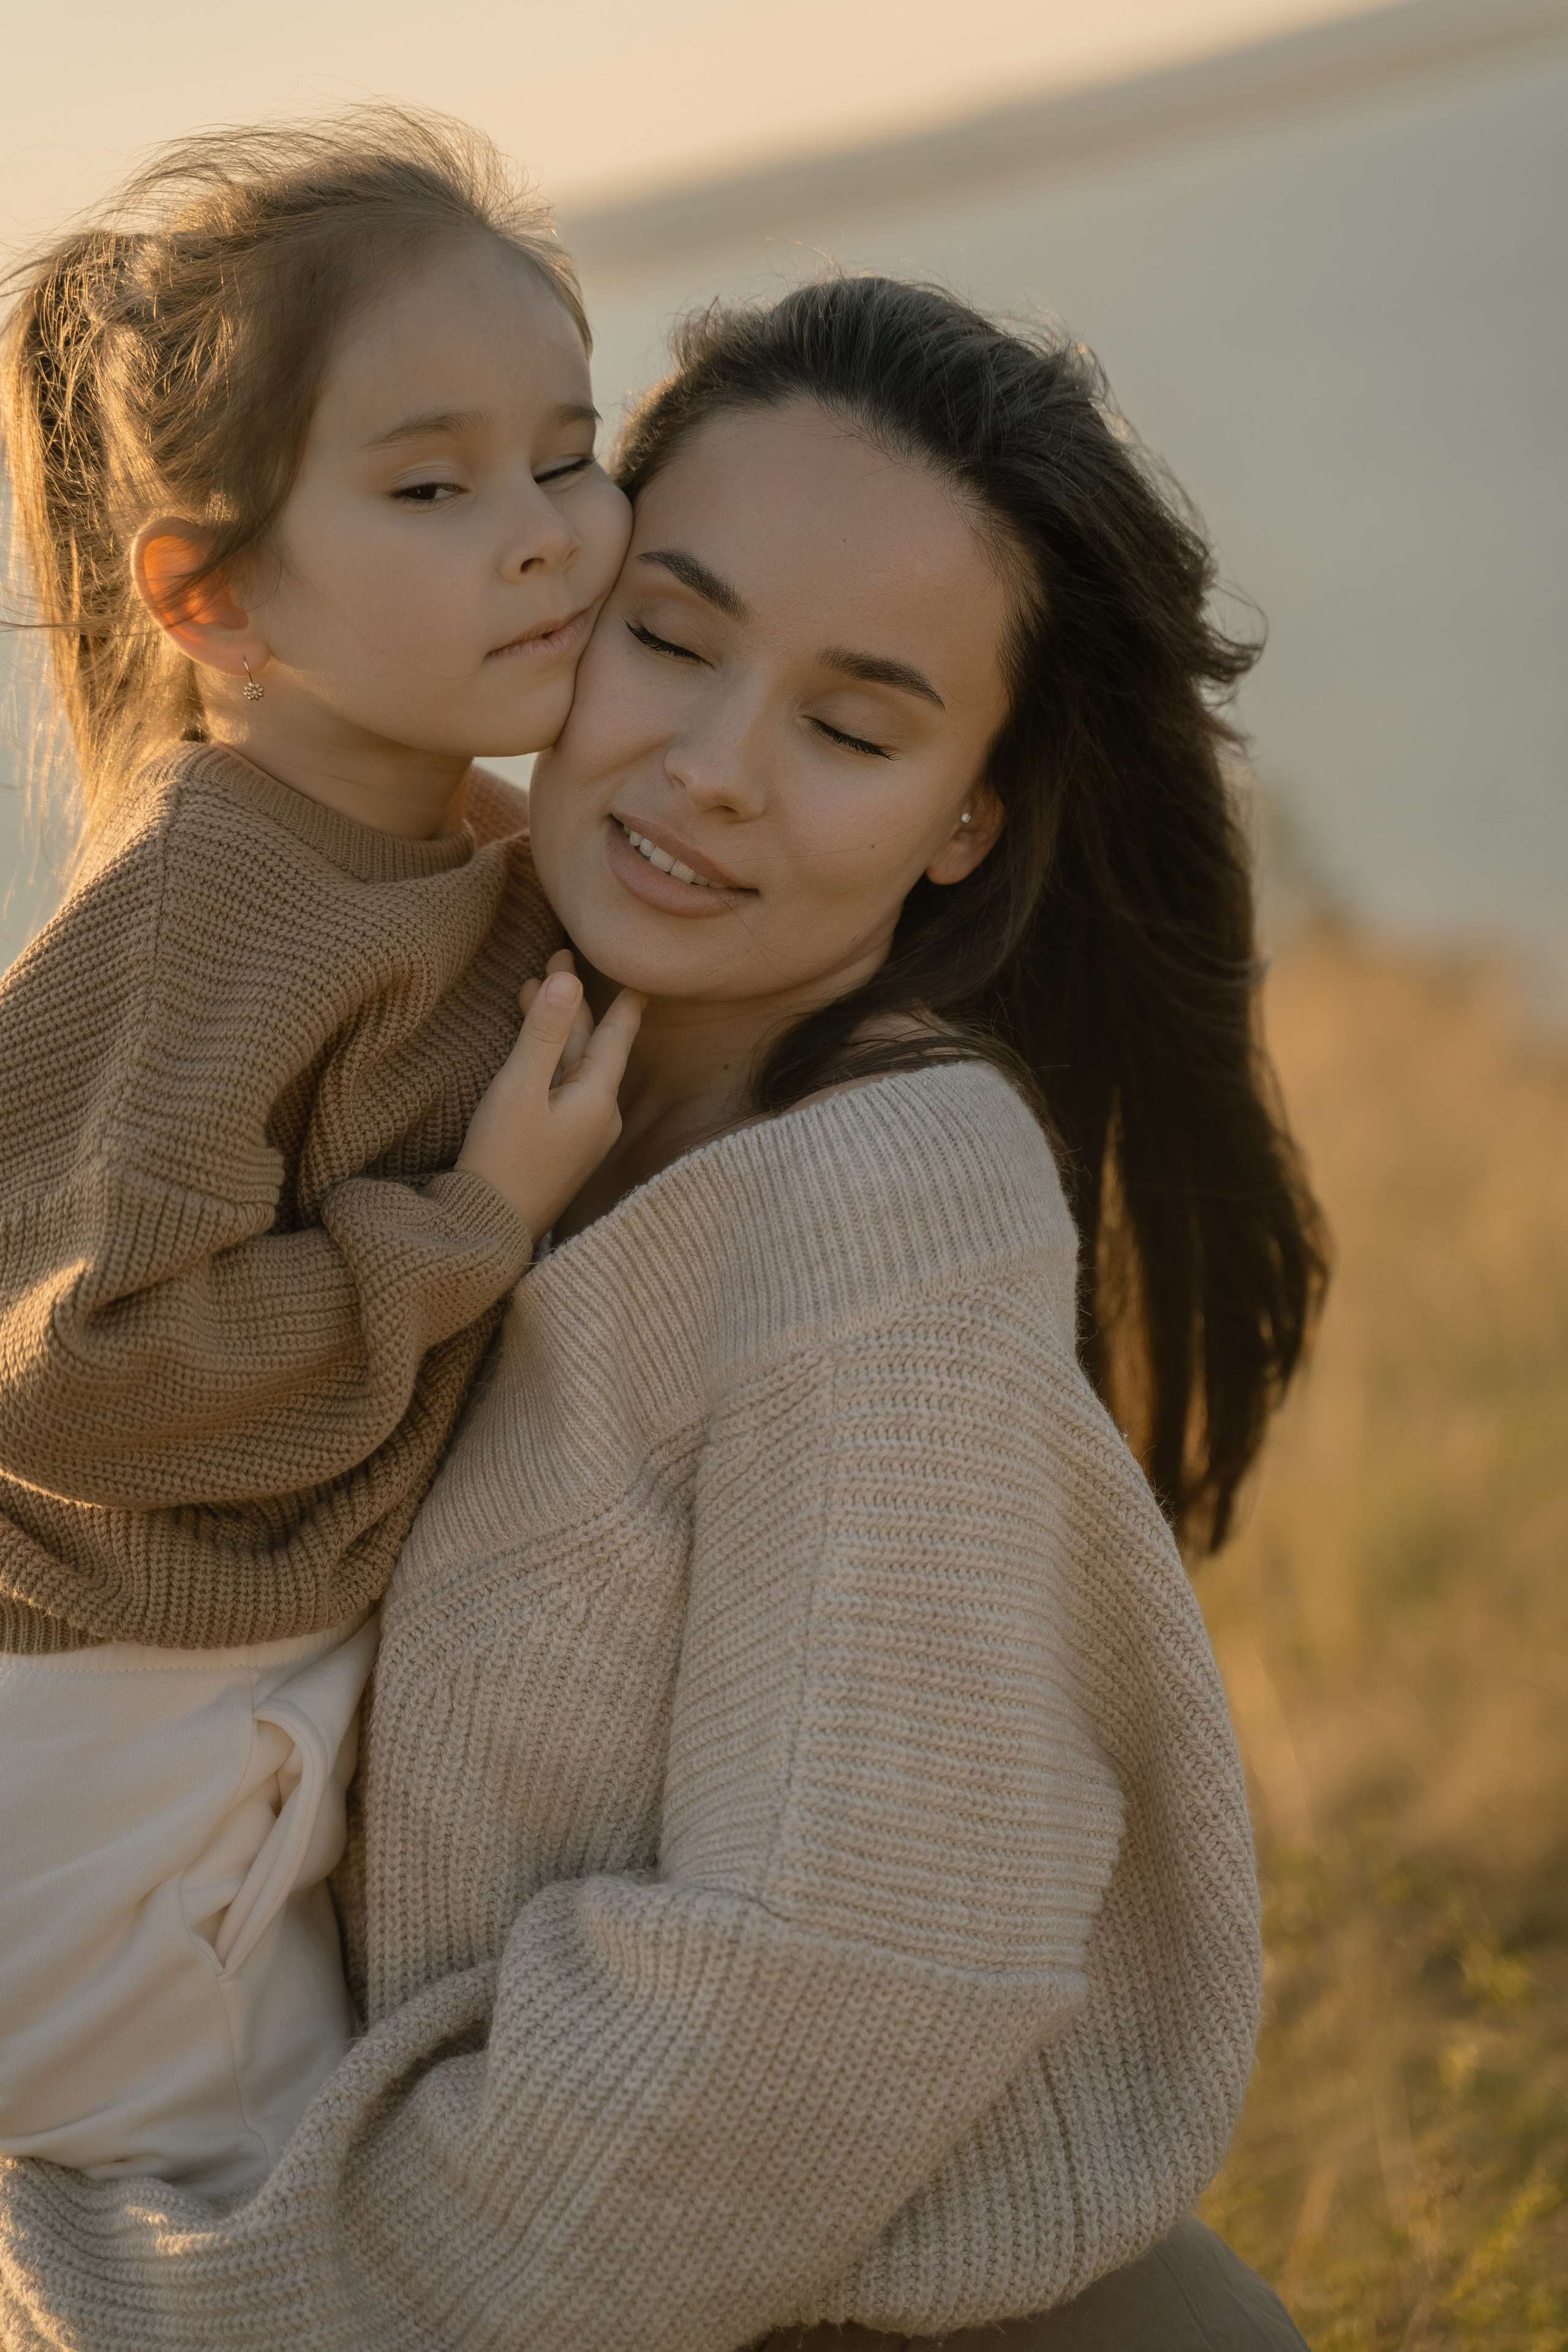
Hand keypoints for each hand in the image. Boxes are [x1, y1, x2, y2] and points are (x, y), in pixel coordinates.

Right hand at [456, 950, 643, 1239]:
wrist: (488, 1229)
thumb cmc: (503, 1160)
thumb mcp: (519, 1089)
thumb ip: (543, 1033)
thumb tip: (565, 980)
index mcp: (599, 1098)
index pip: (617, 1035)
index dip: (625, 1000)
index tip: (642, 971)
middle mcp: (600, 1115)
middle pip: (590, 1047)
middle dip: (572, 1003)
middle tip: (556, 957)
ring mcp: (581, 1134)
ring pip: (572, 1067)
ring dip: (555, 1030)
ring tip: (532, 989)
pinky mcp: (561, 1147)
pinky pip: (561, 1089)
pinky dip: (548, 1060)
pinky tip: (533, 1051)